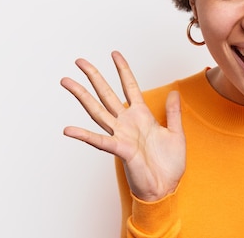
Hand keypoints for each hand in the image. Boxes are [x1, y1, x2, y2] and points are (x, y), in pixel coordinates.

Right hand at [61, 51, 185, 200]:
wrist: (166, 188)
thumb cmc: (169, 165)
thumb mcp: (176, 133)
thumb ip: (173, 113)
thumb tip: (174, 92)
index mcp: (142, 117)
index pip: (130, 87)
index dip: (123, 70)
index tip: (114, 54)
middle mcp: (127, 123)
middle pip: (107, 94)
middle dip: (94, 76)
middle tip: (80, 61)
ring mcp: (121, 135)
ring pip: (98, 111)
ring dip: (82, 96)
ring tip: (67, 82)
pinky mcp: (121, 150)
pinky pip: (100, 141)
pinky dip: (84, 135)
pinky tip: (68, 129)